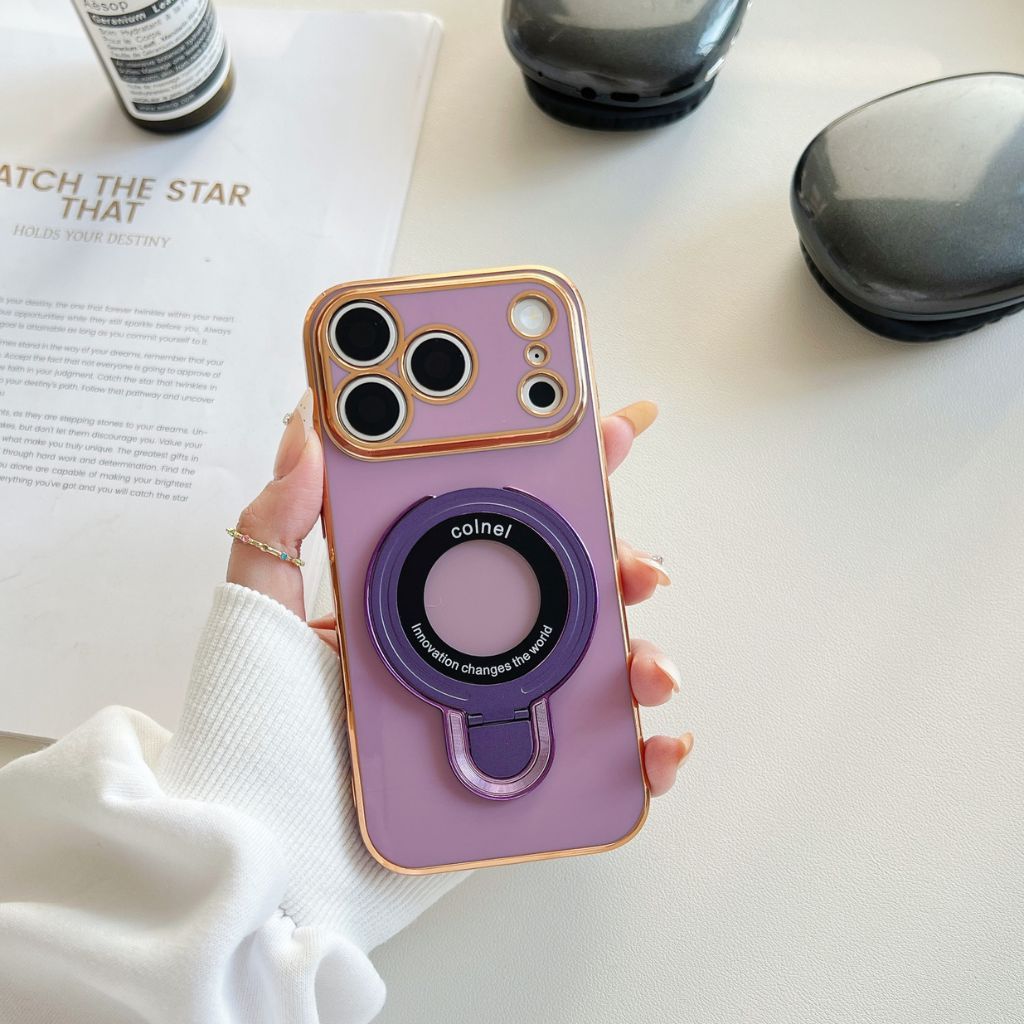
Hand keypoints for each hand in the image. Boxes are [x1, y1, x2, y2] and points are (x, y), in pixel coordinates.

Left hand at [229, 392, 692, 796]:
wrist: (267, 865)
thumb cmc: (254, 744)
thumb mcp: (257, 618)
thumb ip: (277, 527)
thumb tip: (305, 428)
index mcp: (414, 604)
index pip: (496, 527)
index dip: (557, 482)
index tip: (607, 438)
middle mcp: (462, 654)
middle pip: (563, 597)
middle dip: (619, 571)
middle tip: (640, 568)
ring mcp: (493, 718)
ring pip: (591, 674)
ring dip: (642, 660)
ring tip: (649, 668)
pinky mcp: (514, 783)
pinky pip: (593, 764)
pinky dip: (640, 754)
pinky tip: (656, 744)